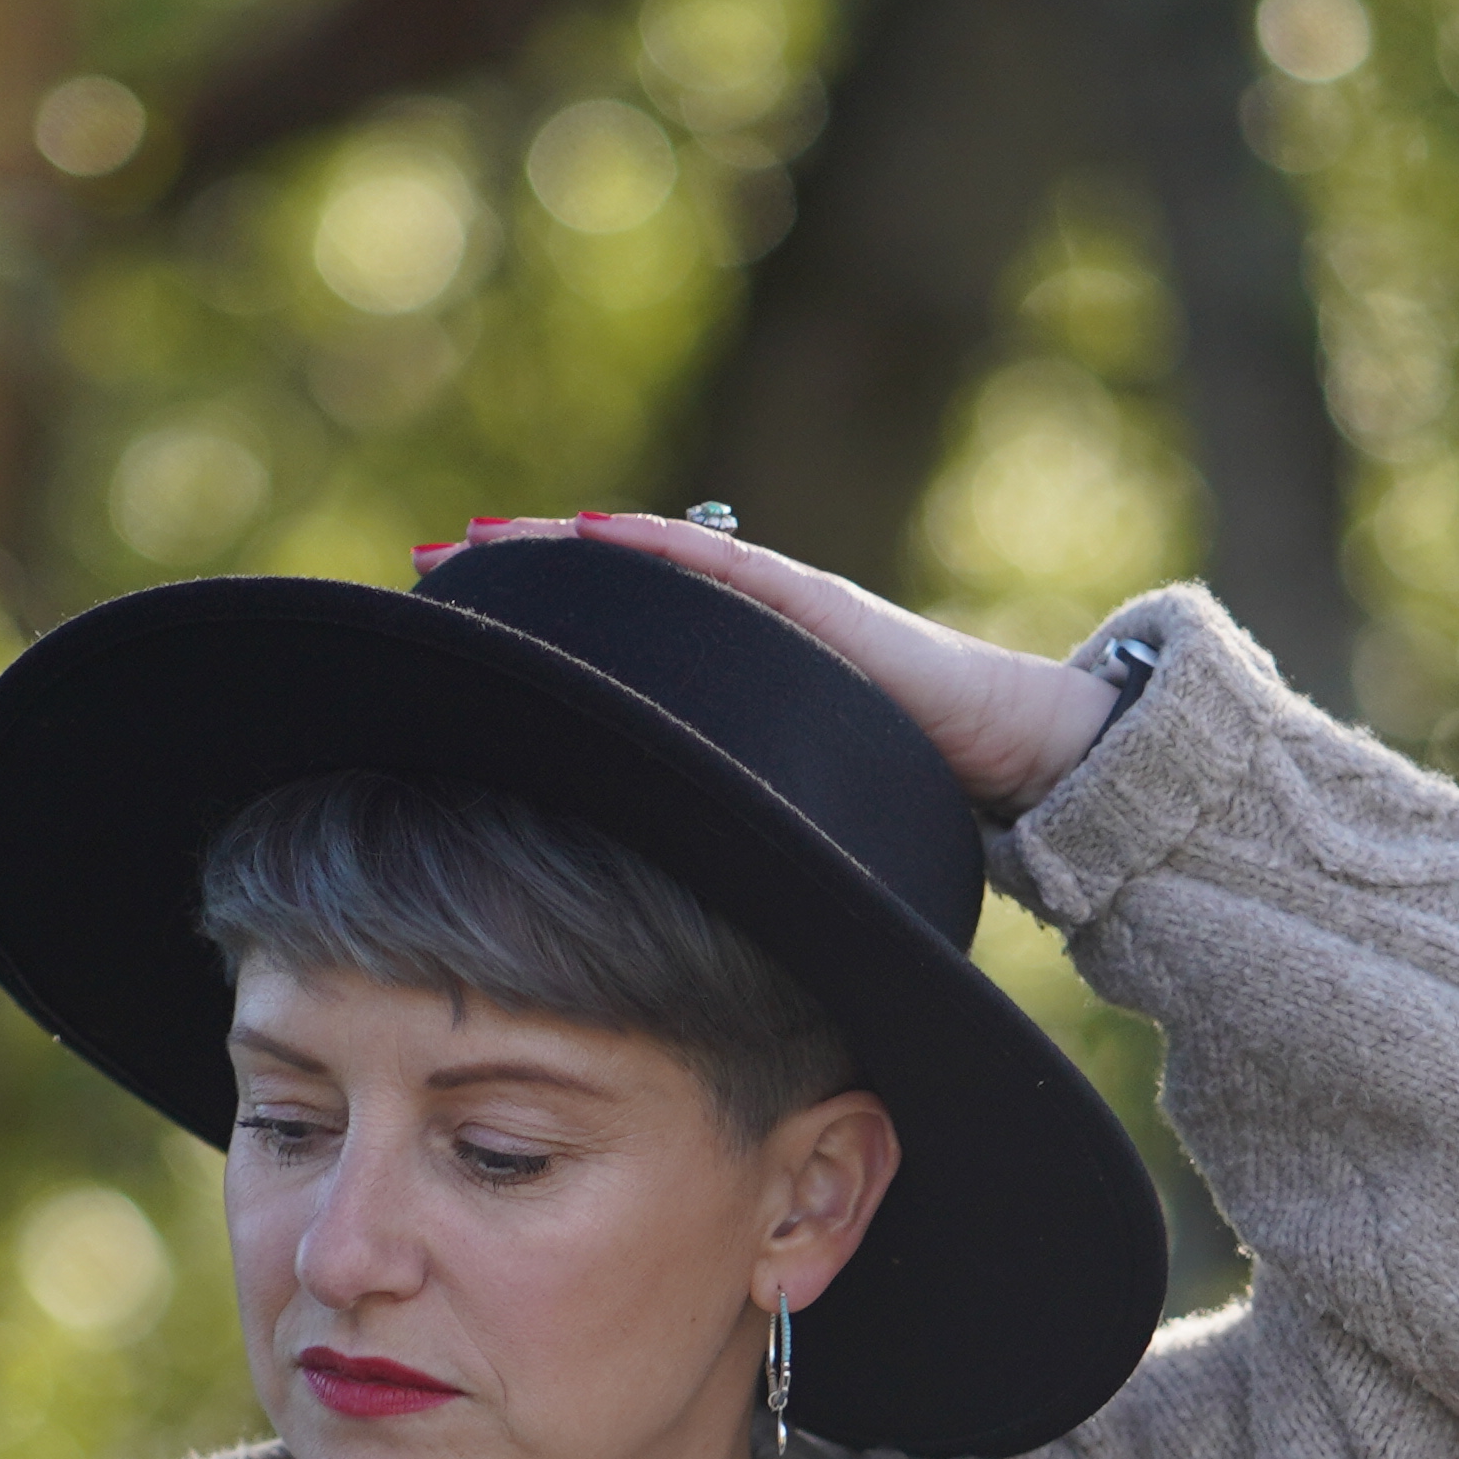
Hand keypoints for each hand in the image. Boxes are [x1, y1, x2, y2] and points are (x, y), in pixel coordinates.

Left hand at [422, 510, 1118, 811]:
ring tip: (478, 539)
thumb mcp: (787, 833)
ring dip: (558, 550)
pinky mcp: (819, 607)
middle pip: (604, 598)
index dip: (526, 642)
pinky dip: (651, 549)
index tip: (443, 636)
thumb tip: (638, 927)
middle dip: (517, 580)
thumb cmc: (919, 807)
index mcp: (722, 697)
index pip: (605, 654)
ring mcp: (776, 614)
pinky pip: (722, 567)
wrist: (1033, 762)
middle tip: (425, 565)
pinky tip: (588, 531)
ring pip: (645, 568)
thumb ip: (722, 845)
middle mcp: (738, 641)